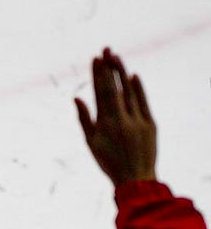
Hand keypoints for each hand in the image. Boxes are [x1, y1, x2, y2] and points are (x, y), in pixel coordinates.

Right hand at [75, 48, 156, 185]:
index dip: (98, 74)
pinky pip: (144, 103)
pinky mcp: (151, 125)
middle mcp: (122, 119)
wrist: (136, 179)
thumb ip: (84, 118)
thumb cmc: (108, 162)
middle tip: (107, 49)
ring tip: (117, 58)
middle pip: (115, 88)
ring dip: (123, 74)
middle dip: (110, 67)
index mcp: (105, 123)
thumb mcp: (90, 142)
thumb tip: (76, 98)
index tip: (95, 58)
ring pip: (130, 92)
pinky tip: (133, 76)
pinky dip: (139, 89)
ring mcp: (138, 121)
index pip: (101, 92)